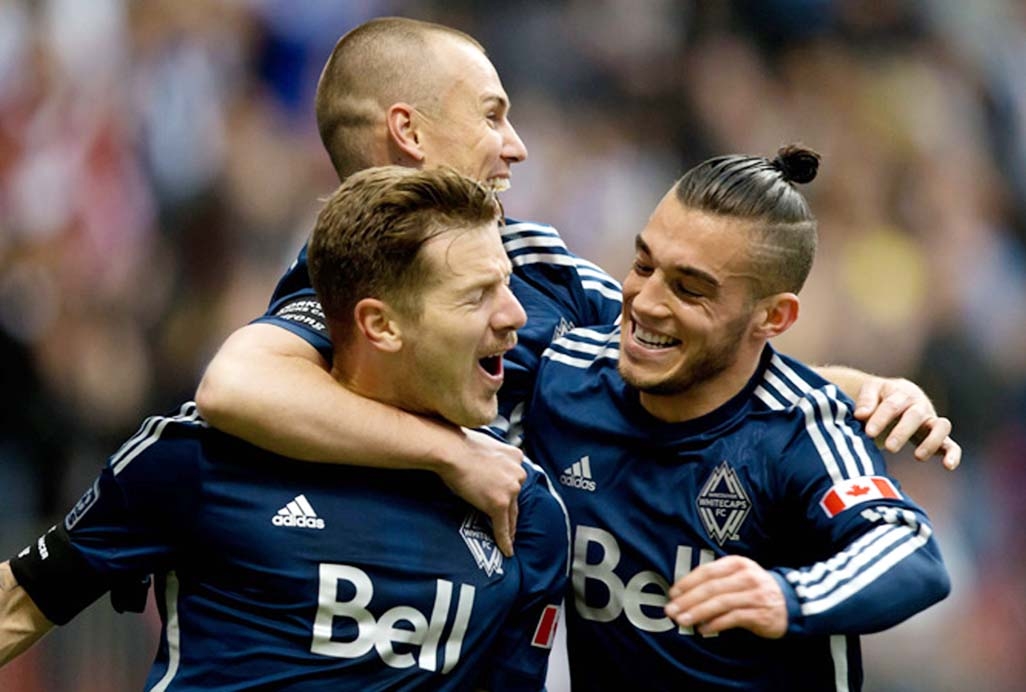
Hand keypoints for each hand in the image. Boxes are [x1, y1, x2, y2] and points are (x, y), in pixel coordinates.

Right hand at [435, 428, 525, 556]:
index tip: (509, 498)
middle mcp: (518, 473)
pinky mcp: (499, 504)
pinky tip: (507, 550)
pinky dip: (505, 540)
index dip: (510, 490)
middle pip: (515, 497)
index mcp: (516, 456)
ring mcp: (510, 489)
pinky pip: (503, 527)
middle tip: (510, 524)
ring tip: (509, 539)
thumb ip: (493, 455)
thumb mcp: (486, 444)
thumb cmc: (460, 444)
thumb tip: (485, 461)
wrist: (452, 450)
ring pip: (511, 513)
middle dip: (511, 510)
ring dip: (510, 527)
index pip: (514, 477)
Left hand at [664, 555, 786, 638]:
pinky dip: (716, 624)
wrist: (789, 603)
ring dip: (698, 612)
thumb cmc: (753, 588)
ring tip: (683, 620)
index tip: (672, 593)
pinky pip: (733, 618)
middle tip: (672, 610)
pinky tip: (703, 629)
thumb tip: (682, 593)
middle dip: (688, 600)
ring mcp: (754, 594)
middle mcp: (746, 576)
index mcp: (737, 563)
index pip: (707, 571)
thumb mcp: (737, 576)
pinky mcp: (760, 613)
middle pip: (711, 588)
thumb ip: (715, 580)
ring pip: (720, 603)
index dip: (687, 582)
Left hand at [853, 377, 960, 469]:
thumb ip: (866, 401)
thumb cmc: (880, 396)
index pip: (892, 405)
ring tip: (918, 457)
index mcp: (902, 393)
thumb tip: (861, 415)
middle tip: (890, 447)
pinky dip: (953, 454)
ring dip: (931, 442)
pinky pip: (951, 445)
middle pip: (915, 416)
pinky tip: (948, 466)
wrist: (895, 395)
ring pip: (941, 427)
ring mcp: (931, 420)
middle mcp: (920, 406)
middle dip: (903, 432)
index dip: (881, 419)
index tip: (868, 433)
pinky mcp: (939, 437)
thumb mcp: (871, 390)